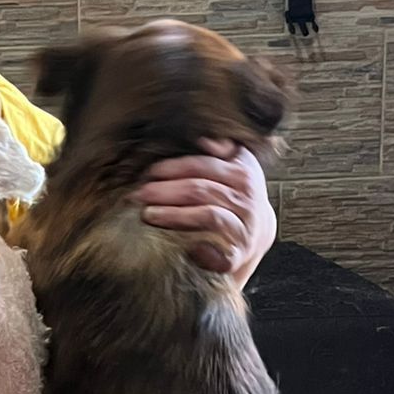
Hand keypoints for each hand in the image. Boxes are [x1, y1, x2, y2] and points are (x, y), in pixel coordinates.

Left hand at [134, 137, 275, 285]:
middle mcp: (246, 199)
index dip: (171, 168)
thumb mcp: (234, 166)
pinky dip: (201, 251)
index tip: (148, 173)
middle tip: (139, 195)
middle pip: (200, 190)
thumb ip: (220, 150)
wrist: (255, 233)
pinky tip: (182, 247)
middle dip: (165, 191)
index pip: (202, 166)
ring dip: (174, 216)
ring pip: (207, 216)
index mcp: (242, 173)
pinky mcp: (237, 254)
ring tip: (148, 215)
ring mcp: (244, 227)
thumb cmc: (234, 195)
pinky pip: (218, 252)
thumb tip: (204, 139)